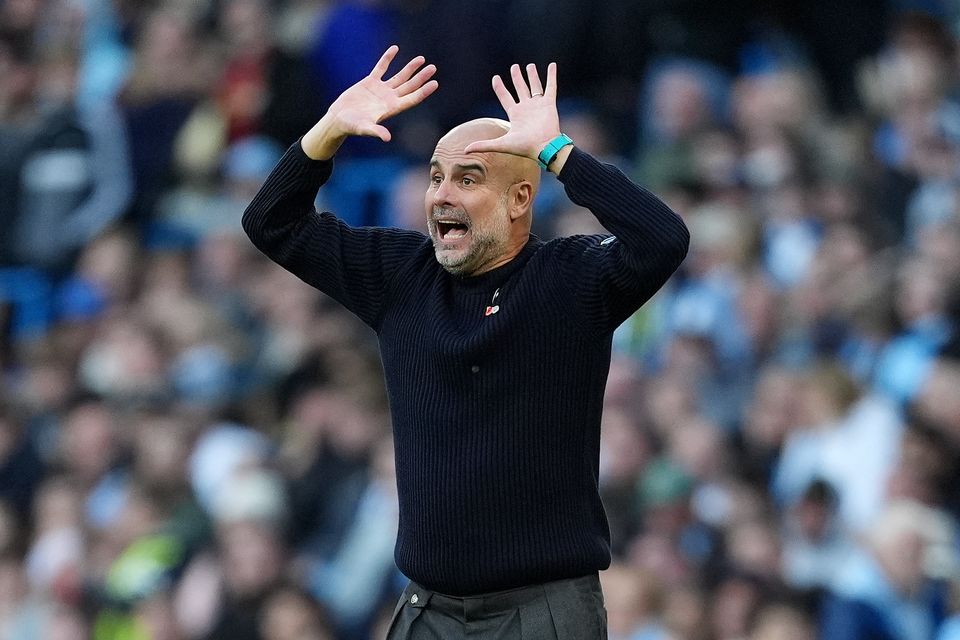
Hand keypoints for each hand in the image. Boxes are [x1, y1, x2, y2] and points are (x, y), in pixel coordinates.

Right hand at [302, 46, 437, 159]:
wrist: (338, 119)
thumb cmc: (351, 126)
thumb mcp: (364, 128)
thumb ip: (376, 131)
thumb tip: (387, 138)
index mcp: (391, 108)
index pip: (412, 98)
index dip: (424, 91)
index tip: (435, 83)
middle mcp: (389, 98)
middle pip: (409, 86)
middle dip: (421, 77)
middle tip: (433, 68)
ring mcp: (380, 90)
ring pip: (399, 76)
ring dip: (410, 68)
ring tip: (421, 59)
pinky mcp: (370, 82)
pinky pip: (381, 67)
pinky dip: (388, 58)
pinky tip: (395, 49)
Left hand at [464, 63, 565, 169]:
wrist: (544, 148)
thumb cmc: (525, 147)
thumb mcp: (502, 144)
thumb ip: (484, 145)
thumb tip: (464, 150)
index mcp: (515, 114)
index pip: (505, 97)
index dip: (500, 88)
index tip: (495, 78)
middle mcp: (526, 108)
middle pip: (520, 89)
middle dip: (517, 78)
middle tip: (514, 67)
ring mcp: (538, 105)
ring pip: (534, 86)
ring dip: (532, 75)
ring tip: (529, 65)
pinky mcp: (549, 104)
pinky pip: (551, 87)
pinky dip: (551, 76)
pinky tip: (552, 65)